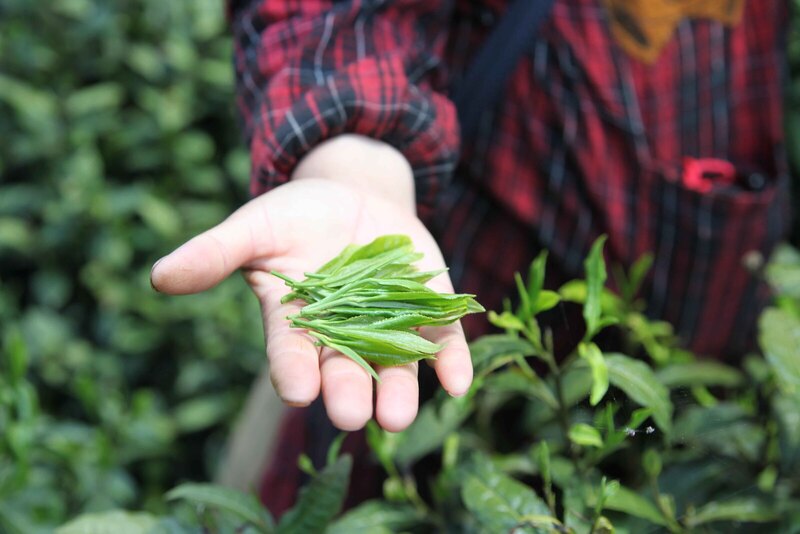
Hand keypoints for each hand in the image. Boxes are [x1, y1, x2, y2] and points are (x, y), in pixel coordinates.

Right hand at [150, 177, 471, 431]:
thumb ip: (215, 252)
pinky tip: (459, 383)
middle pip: (345, 370)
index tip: (299, 391)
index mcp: (297, 323)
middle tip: (355, 416)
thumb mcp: (255, 225)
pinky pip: (442, 341)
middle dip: (349, 392)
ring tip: (398, 417)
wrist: (355, 194)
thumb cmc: (296, 214)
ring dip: (400, 392)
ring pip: (394, 366)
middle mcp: (343, 334)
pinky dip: (453, 362)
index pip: (292, 354)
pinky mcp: (428, 309)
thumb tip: (158, 276)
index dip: (294, 372)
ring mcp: (388, 324)